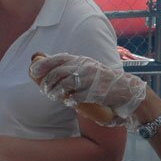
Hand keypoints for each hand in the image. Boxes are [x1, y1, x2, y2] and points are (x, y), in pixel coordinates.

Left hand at [30, 53, 146, 124]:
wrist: (126, 91)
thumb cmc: (104, 82)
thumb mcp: (89, 69)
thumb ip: (74, 68)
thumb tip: (52, 70)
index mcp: (82, 61)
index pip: (58, 58)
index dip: (43, 64)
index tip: (33, 71)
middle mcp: (84, 67)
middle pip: (57, 73)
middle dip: (47, 83)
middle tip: (45, 90)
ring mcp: (89, 80)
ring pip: (63, 85)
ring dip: (55, 92)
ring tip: (55, 97)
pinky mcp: (92, 93)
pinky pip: (74, 97)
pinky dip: (69, 101)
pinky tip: (70, 102)